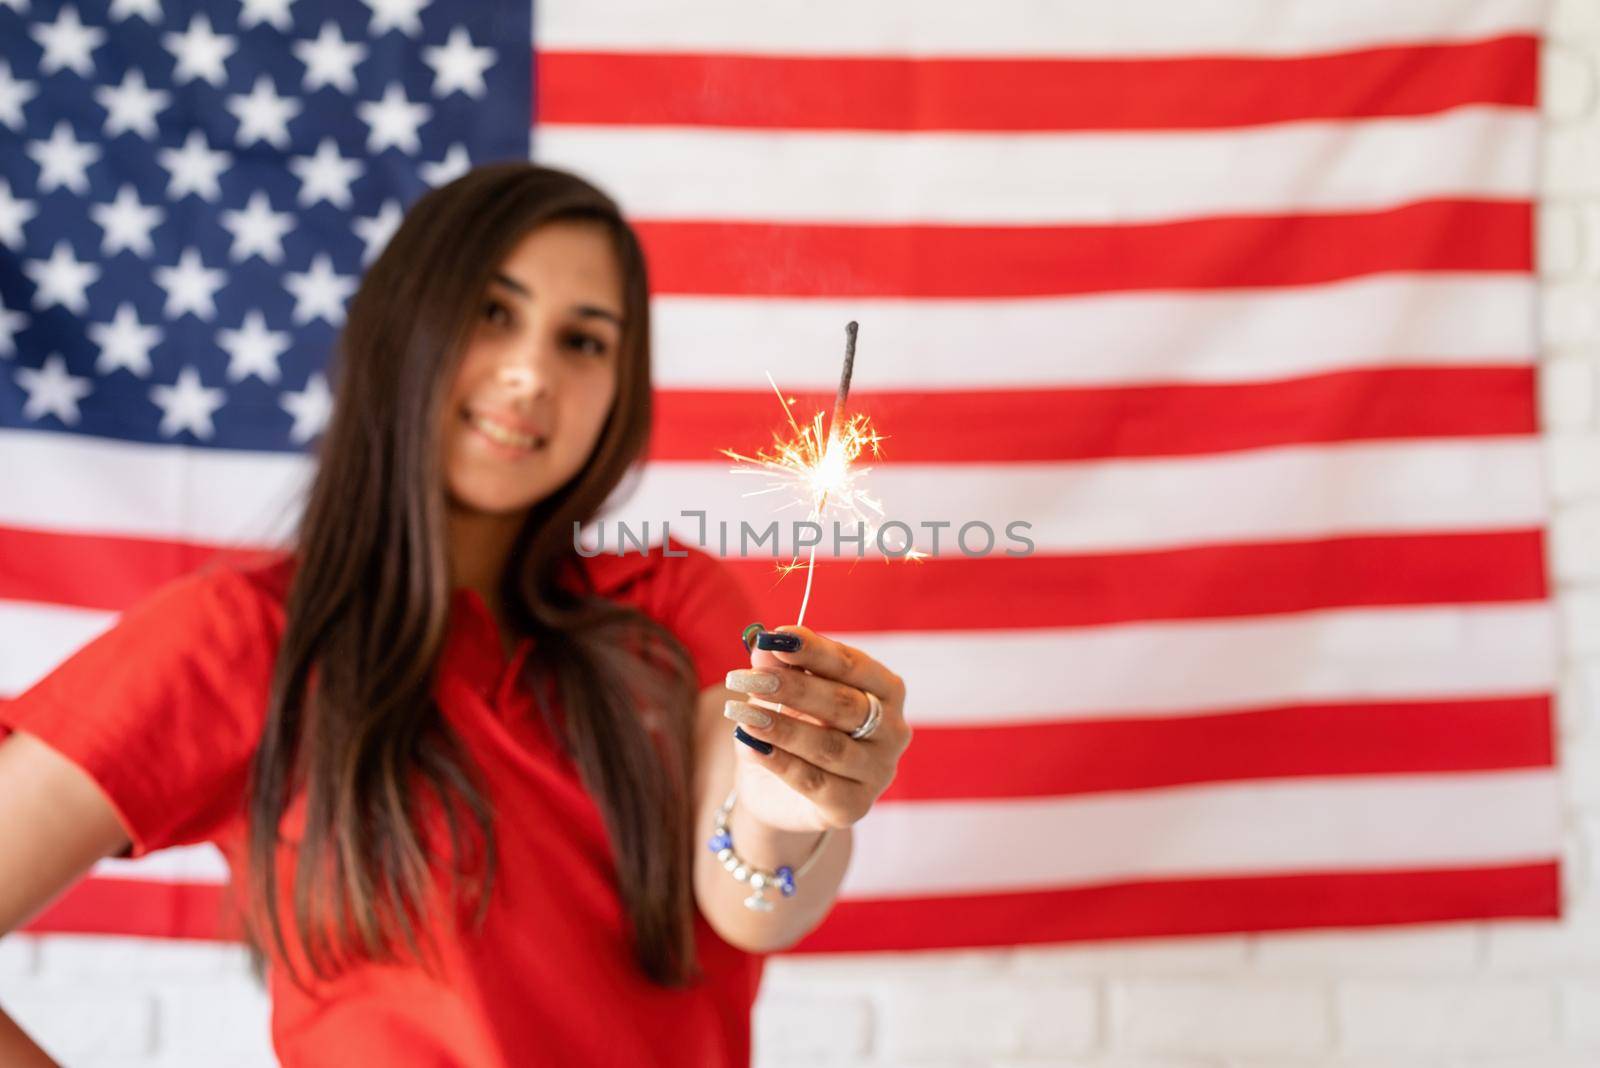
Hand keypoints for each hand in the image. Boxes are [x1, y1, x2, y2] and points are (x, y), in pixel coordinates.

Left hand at [722, 624, 910, 833]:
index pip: (854, 665)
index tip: (776, 637)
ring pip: (829, 746)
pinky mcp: (853, 806)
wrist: (780, 791)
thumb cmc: (794, 726)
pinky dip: (779, 761)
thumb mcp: (781, 693)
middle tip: (747, 677)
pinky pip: (814, 781)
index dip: (815, 650)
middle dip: (794, 688)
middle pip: (844, 704)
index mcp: (885, 691)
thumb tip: (765, 645)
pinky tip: (750, 745)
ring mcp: (877, 772)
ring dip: (782, 727)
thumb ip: (779, 668)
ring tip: (742, 712)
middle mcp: (892, 731)